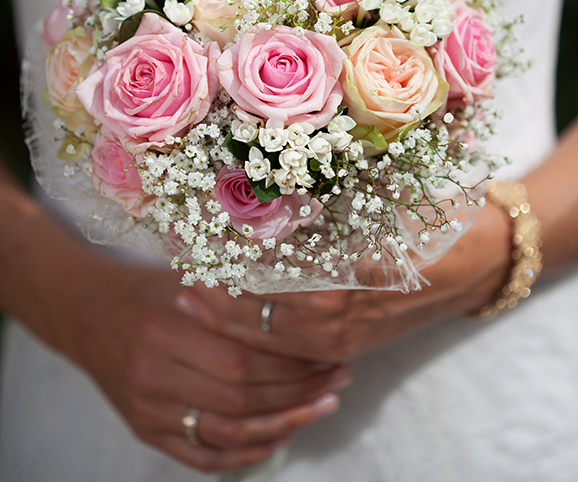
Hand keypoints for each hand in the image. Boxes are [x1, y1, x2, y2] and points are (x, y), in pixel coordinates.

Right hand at [40, 255, 349, 472]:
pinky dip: (244, 454)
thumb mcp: (187, 278)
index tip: (327, 353)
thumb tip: (298, 302)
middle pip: (241, 400)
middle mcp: (154, 376)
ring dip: (283, 425)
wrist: (88, 314)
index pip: (243, 360)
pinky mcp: (144, 431)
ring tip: (320, 407)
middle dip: (298, 393)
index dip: (291, 363)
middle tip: (337, 380)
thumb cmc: (147, 289)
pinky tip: (278, 437)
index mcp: (166, 331)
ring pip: (227, 433)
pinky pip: (200, 456)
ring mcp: (148, 410)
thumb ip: (234, 295)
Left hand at [179, 200, 510, 363]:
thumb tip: (270, 185)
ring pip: (271, 340)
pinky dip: (258, 333)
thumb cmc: (435, 223)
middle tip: (179, 272)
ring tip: (193, 297)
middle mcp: (339, 322)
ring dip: (229, 318)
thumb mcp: (385, 203)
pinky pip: (293, 348)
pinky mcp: (351, 345)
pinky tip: (236, 317)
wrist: (483, 261)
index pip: (266, 280)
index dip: (227, 261)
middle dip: (215, 297)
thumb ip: (330, 203)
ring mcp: (345, 341)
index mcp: (344, 285)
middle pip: (259, 317)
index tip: (196, 238)